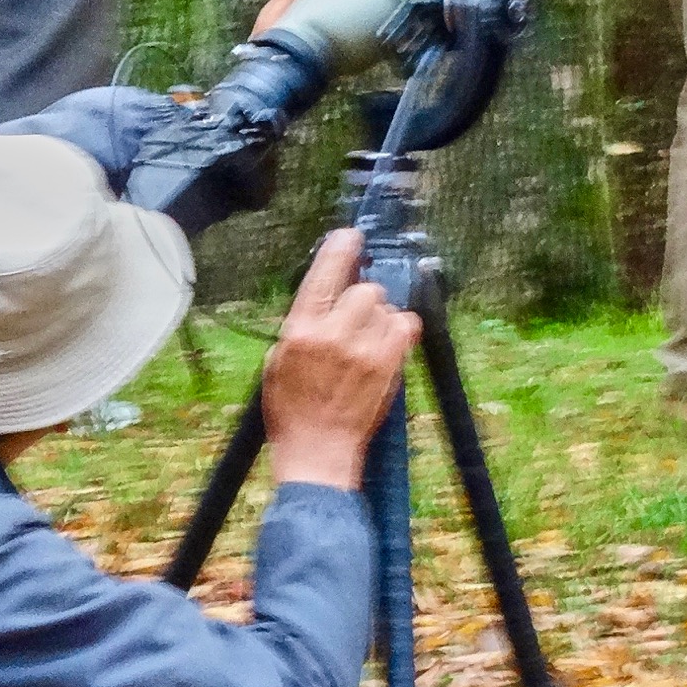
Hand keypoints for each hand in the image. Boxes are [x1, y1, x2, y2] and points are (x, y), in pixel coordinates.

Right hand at [263, 230, 421, 490]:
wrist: (317, 451)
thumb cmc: (291, 409)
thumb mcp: (279, 360)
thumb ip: (303, 324)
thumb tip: (327, 295)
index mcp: (300, 329)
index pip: (324, 274)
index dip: (341, 249)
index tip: (351, 236)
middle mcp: (334, 334)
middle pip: (366, 289)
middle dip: (364, 296)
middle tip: (356, 314)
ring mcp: (365, 350)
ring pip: (387, 308)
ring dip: (381, 316)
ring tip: (368, 339)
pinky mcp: (389, 367)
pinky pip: (406, 327)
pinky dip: (400, 330)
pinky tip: (387, 344)